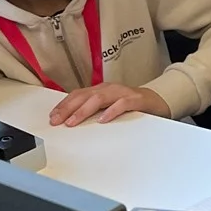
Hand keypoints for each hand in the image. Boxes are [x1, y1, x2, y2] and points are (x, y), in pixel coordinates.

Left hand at [49, 83, 170, 127]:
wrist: (158, 101)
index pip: (78, 95)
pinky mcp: (137, 100)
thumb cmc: (131, 106)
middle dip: (68, 108)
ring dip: (84, 110)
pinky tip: (103, 119)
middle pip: (84, 95)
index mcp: (101, 90)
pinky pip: (122, 104)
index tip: (52, 117)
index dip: (63, 105)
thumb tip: (70, 121)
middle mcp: (109, 89)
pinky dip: (111, 111)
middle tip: (57, 121)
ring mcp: (123, 93)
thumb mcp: (108, 107)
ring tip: (73, 121)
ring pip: (99, 98)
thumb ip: (93, 111)